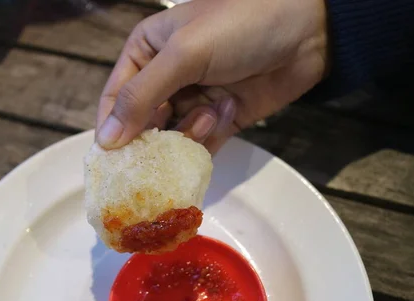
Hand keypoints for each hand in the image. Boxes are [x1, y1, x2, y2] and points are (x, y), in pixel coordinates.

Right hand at [96, 0, 327, 153]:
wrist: (307, 30)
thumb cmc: (239, 27)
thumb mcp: (183, 54)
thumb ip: (141, 97)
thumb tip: (106, 141)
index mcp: (146, 52)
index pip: (114, 98)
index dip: (111, 128)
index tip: (112, 161)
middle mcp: (165, 78)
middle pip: (142, 124)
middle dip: (152, 140)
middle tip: (159, 155)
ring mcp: (193, 100)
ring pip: (172, 138)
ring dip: (189, 132)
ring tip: (211, 112)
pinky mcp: (220, 118)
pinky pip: (201, 144)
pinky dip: (210, 138)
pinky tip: (226, 112)